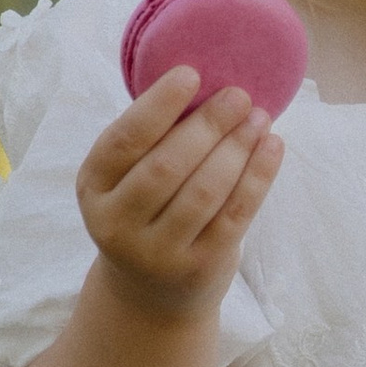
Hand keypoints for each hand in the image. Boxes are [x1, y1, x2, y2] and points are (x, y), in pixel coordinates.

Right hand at [75, 69, 281, 322]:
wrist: (150, 292)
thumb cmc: (146, 211)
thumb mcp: (128, 180)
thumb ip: (153, 140)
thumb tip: (207, 82)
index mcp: (93, 187)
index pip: (124, 141)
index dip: (157, 105)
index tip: (192, 74)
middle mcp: (116, 223)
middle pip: (167, 166)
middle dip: (208, 125)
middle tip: (239, 94)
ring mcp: (157, 252)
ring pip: (204, 191)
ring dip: (238, 148)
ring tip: (260, 118)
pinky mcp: (198, 267)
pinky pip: (234, 215)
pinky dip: (258, 176)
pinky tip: (272, 146)